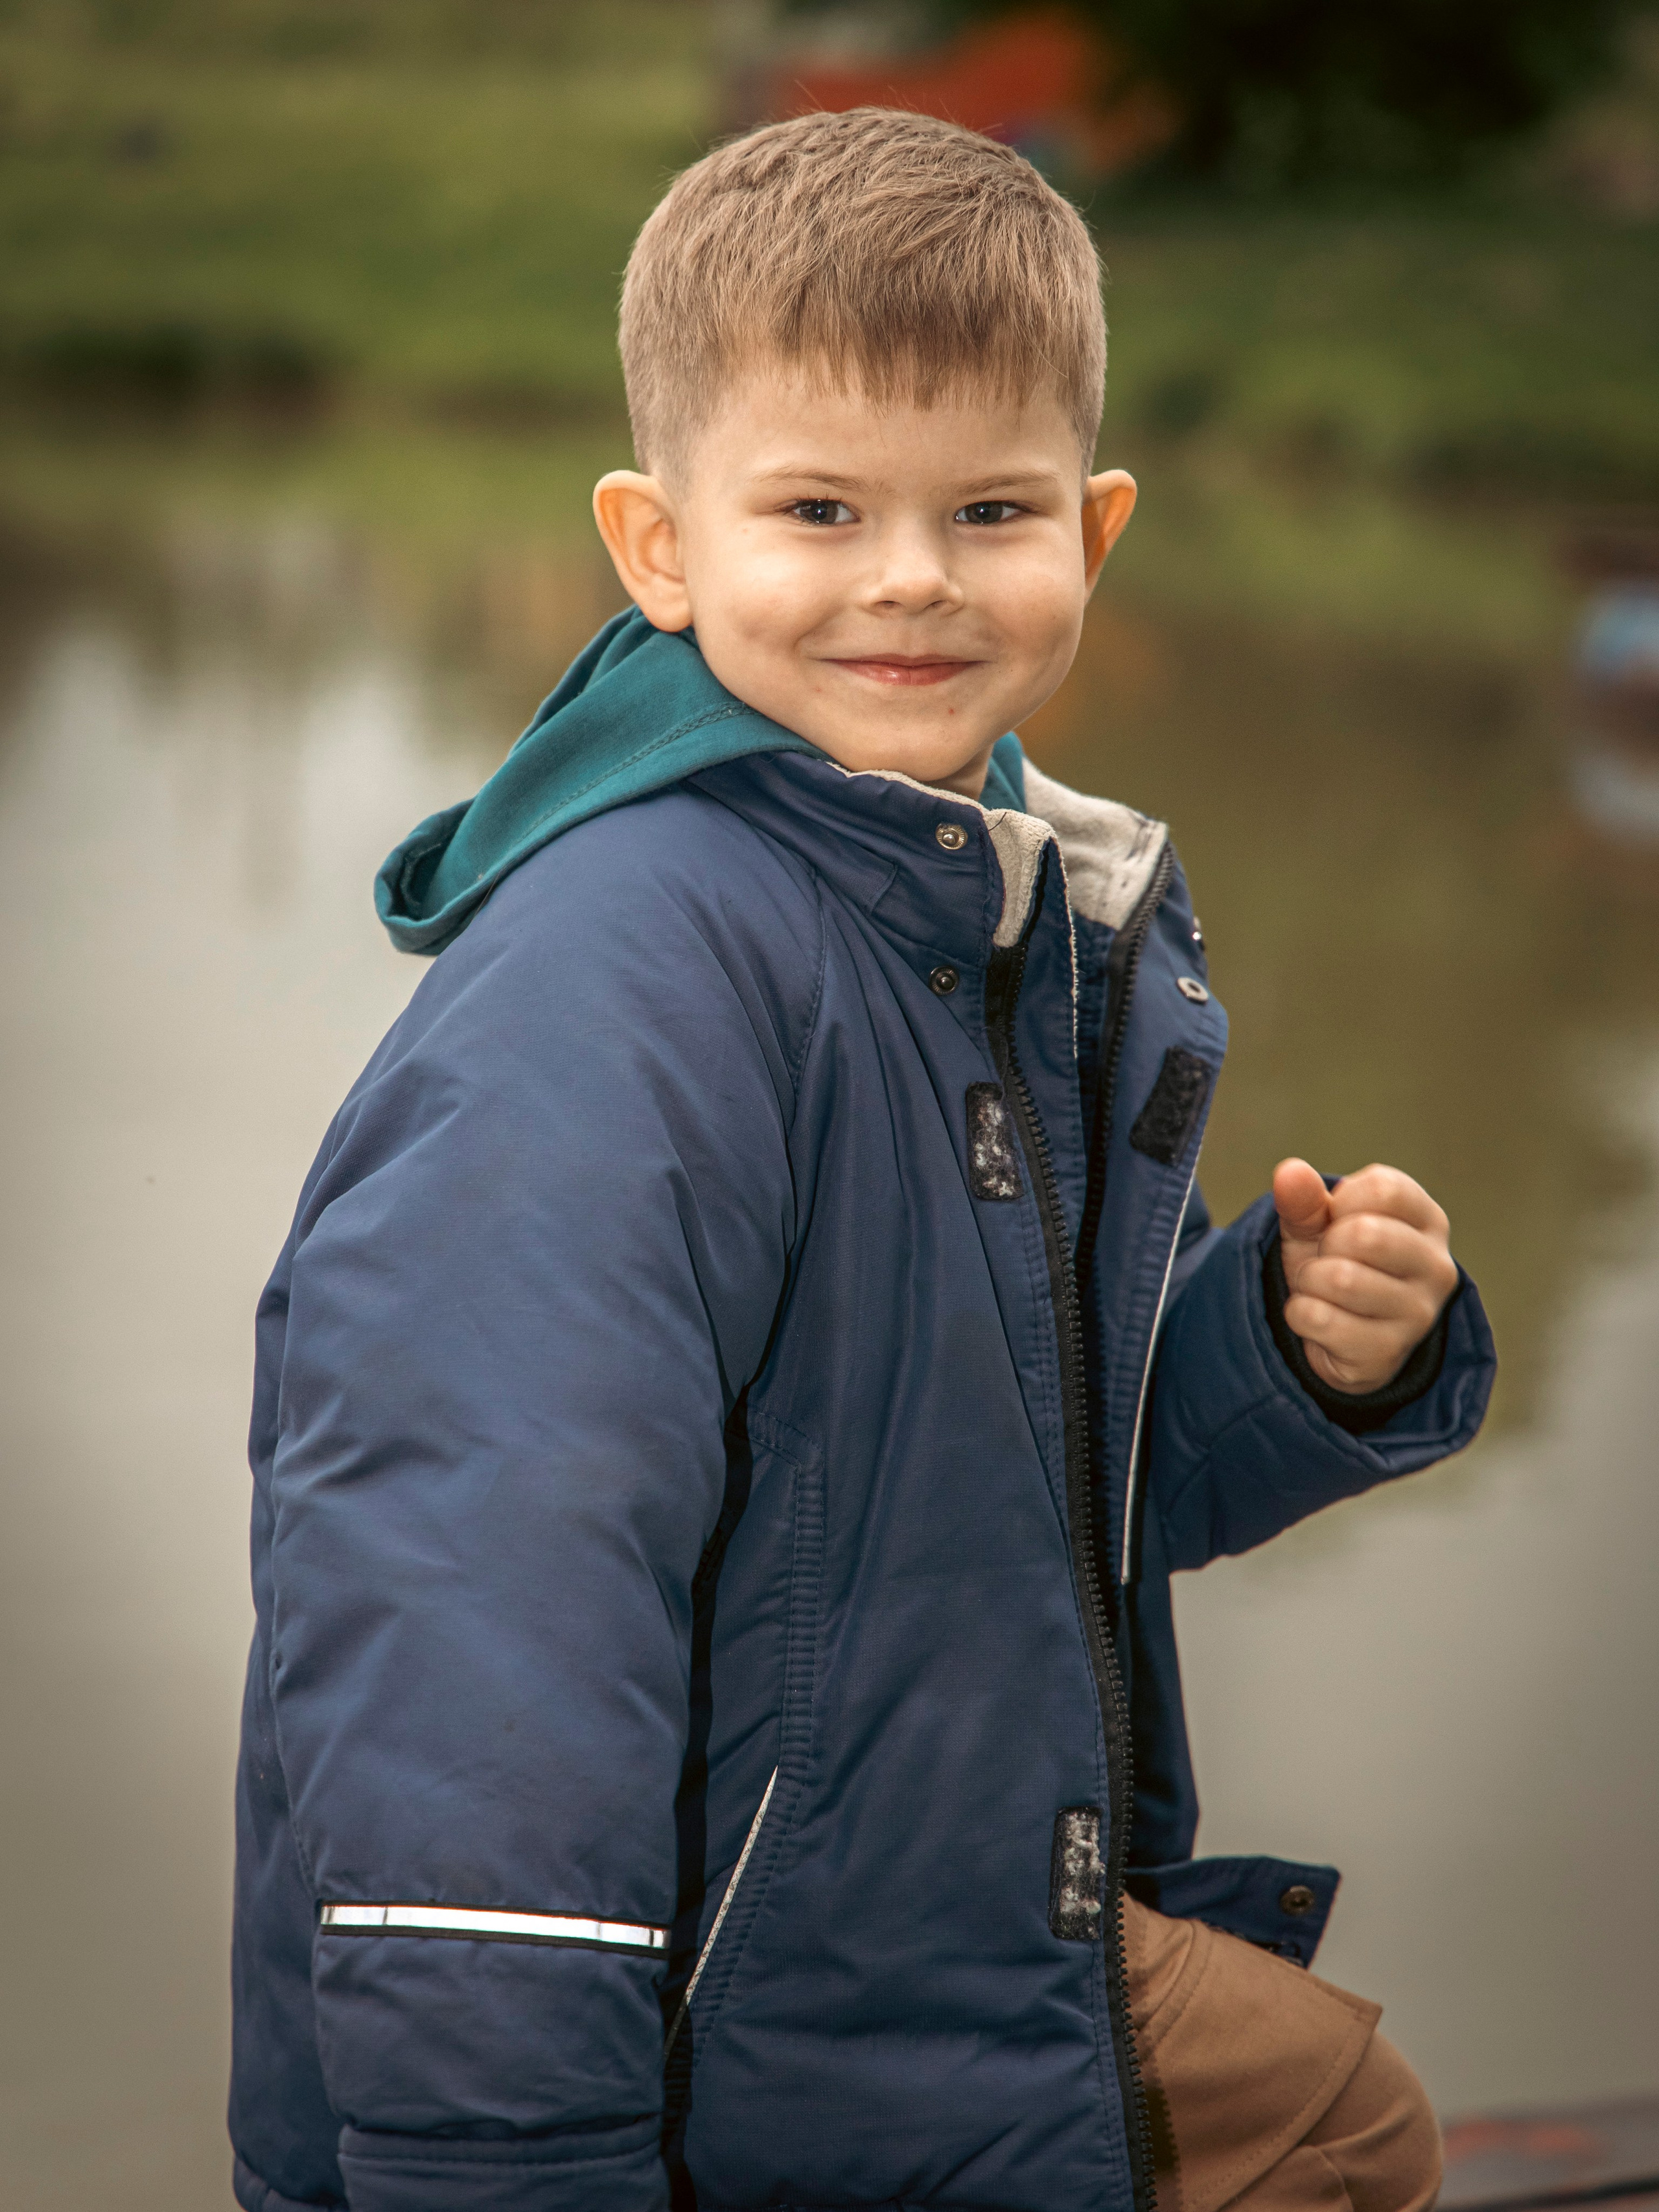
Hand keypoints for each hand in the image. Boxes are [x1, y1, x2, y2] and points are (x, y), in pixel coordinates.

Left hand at [1274, 1158, 1458, 1394]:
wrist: (1338, 1333)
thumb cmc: (1336, 1260)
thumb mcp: (1318, 1223)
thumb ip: (1305, 1198)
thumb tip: (1289, 1171)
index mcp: (1429, 1220)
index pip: (1383, 1189)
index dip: (1343, 1201)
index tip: (1341, 1220)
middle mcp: (1437, 1267)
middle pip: (1365, 1235)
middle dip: (1327, 1245)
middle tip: (1329, 1259)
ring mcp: (1419, 1314)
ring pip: (1339, 1279)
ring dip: (1310, 1282)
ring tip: (1323, 1289)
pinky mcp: (1389, 1352)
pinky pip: (1319, 1319)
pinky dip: (1300, 1314)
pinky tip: (1318, 1320)